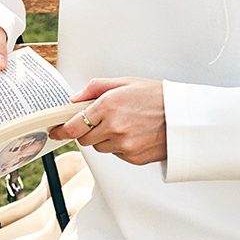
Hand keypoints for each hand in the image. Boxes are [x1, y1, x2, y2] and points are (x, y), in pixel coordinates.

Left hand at [49, 78, 165, 165]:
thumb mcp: (126, 82)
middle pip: (84, 139)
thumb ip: (96, 88)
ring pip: (100, 148)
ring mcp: (124, 144)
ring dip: (104, 139)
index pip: (74, 125)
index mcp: (109, 105)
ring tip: (124, 125)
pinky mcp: (133, 158)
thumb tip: (76, 99)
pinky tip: (134, 134)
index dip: (62, 129)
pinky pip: (116, 154)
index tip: (56, 131)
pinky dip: (119, 146)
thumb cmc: (158, 98)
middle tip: (102, 121)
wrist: (184, 118)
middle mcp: (114, 127)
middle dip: (87, 131)